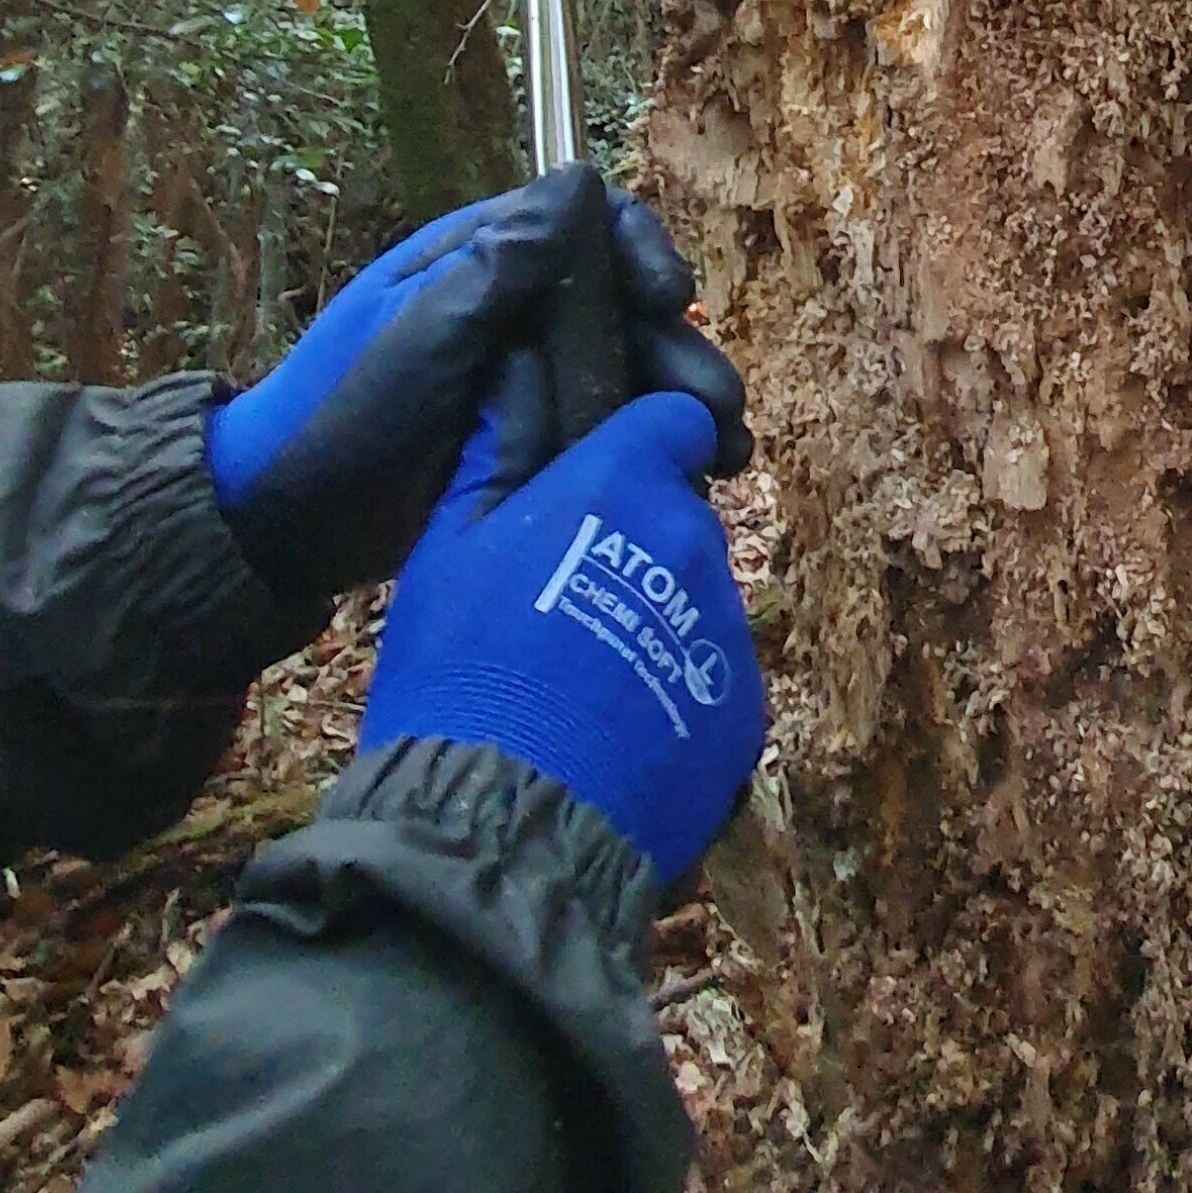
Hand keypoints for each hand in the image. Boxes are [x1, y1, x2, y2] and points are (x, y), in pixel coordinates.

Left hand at [205, 170, 750, 618]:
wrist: (285, 526)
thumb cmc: (340, 413)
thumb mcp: (419, 337)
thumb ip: (497, 266)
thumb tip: (579, 174)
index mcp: (483, 260)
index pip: (589, 228)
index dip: (641, 253)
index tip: (671, 297)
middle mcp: (515, 309)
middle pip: (624, 308)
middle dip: (678, 350)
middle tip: (719, 410)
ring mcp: (527, 379)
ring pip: (627, 373)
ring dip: (680, 405)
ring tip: (725, 456)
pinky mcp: (533, 442)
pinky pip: (609, 431)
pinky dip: (654, 448)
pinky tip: (692, 482)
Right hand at [360, 391, 764, 885]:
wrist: (503, 821)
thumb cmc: (459, 669)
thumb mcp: (448, 546)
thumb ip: (499, 452)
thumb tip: (520, 371)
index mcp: (625, 484)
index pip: (674, 422)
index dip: (639, 446)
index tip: (600, 485)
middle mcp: (693, 540)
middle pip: (679, 517)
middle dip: (635, 542)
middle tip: (562, 603)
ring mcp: (726, 626)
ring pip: (694, 598)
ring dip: (652, 620)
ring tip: (576, 686)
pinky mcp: (742, 707)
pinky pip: (709, 678)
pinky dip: (671, 694)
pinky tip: (610, 736)